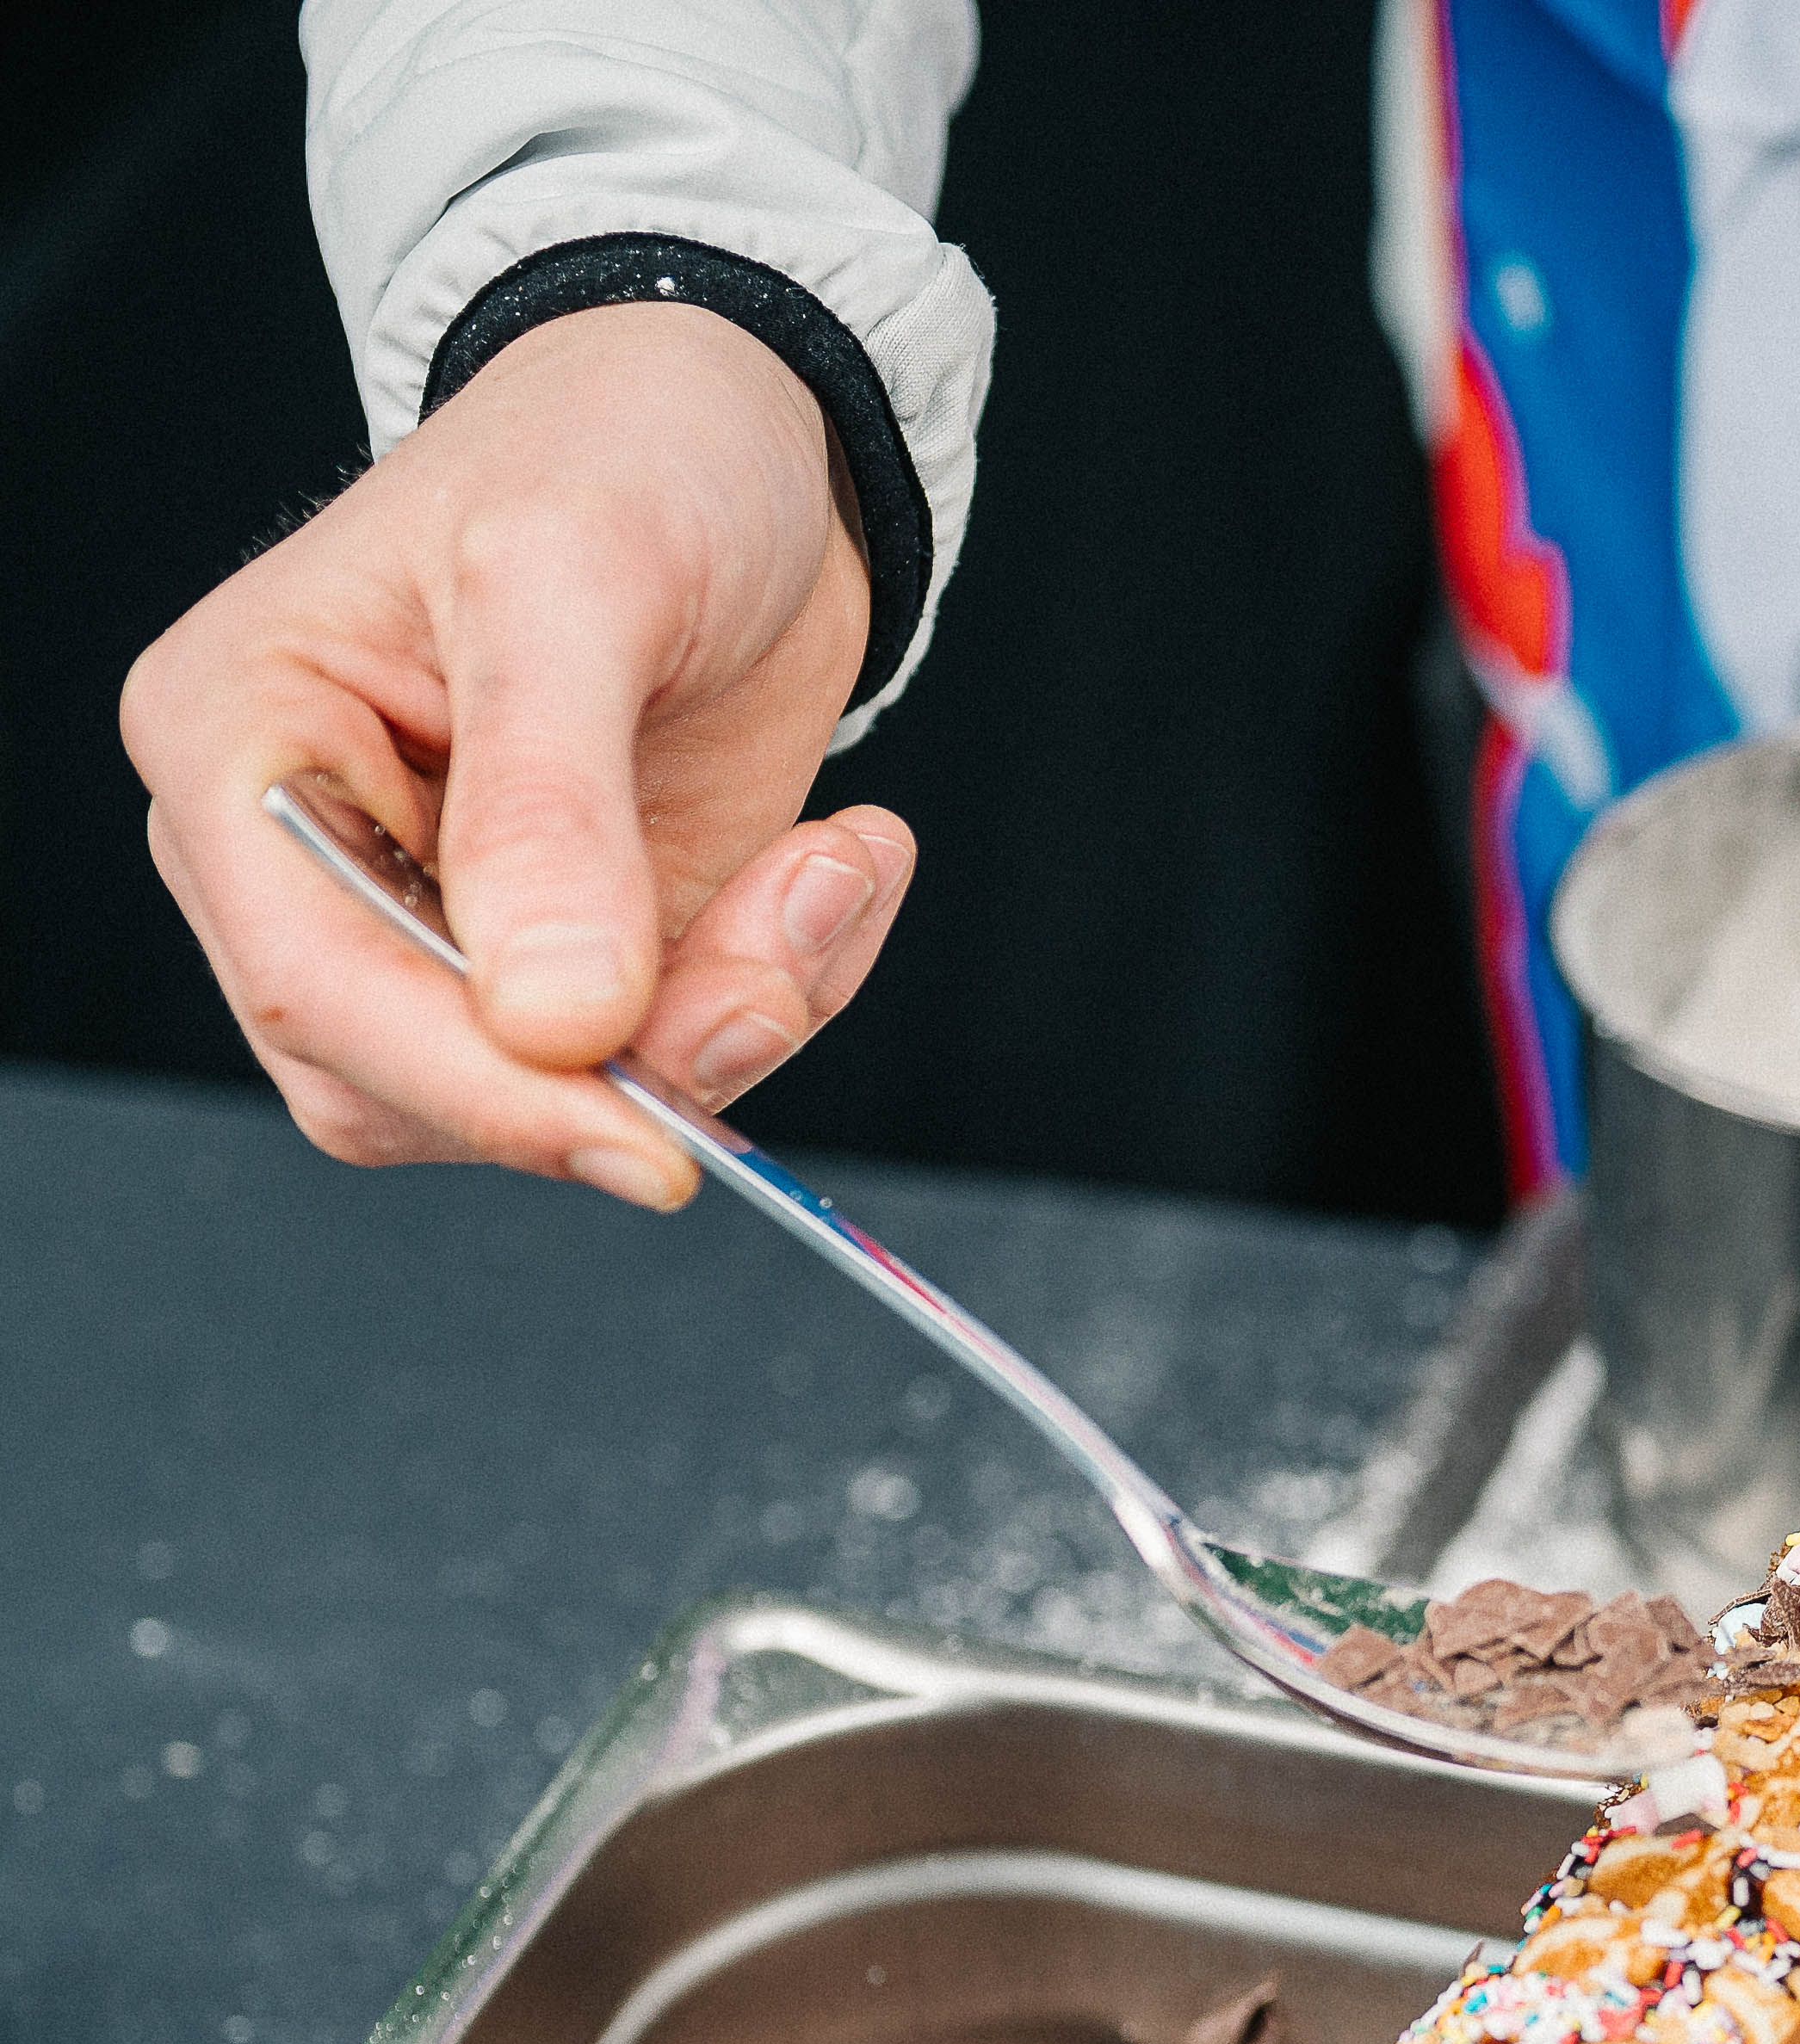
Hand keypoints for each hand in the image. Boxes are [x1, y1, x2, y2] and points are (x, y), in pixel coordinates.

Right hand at [119, 305, 912, 1206]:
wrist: (744, 427)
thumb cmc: (621, 445)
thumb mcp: (578, 581)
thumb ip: (551, 806)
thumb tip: (549, 1020)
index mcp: (240, 746)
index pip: (317, 994)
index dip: (482, 1091)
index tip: (647, 1141)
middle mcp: (316, 855)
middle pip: (423, 1086)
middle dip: (627, 1059)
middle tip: (788, 944)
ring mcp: (453, 910)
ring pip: (565, 1092)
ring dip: (737, 1013)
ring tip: (832, 863)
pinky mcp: (587, 938)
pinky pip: (674, 1049)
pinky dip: (787, 983)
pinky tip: (839, 860)